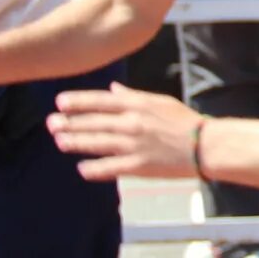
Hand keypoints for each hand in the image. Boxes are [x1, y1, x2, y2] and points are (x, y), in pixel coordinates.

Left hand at [48, 84, 206, 182]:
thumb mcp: (160, 102)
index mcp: (138, 106)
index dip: (78, 102)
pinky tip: (81, 168)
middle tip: (52, 123)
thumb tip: (113, 89)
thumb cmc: (185, 122)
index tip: (60, 103)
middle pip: (93, 122)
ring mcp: (133, 145)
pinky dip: (93, 168)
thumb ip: (133, 96)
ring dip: (75, 142)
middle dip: (70, 122)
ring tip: (60, 141)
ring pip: (96, 143)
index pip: (100, 101)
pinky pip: (109, 167)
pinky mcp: (138, 166)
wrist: (206, 146)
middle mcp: (132, 124)